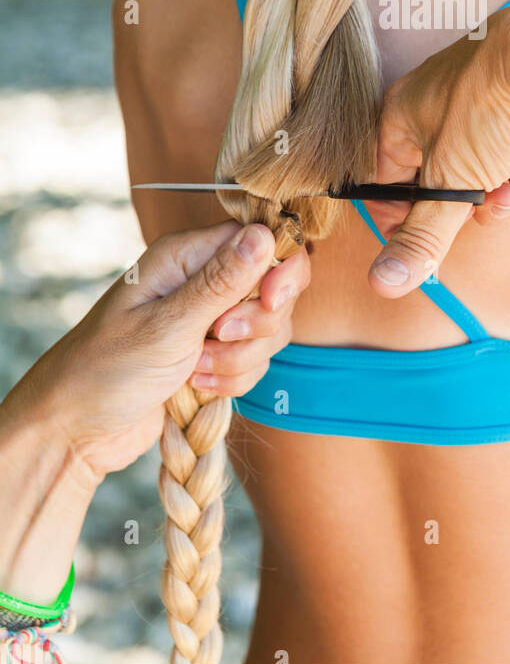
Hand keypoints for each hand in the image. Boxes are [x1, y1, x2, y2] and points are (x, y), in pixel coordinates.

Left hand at [17, 222, 309, 481]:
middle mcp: (201, 281)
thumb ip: (221, 281)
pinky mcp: (213, 355)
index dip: (278, 270)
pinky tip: (196, 386)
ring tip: (196, 370)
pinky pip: (253, 361)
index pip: (261, 240)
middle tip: (217, 339)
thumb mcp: (167, 325)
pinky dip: (234, 379)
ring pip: (268, 329)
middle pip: (273, 286)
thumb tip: (264, 233)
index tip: (270, 301)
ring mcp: (209, 320)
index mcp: (186, 256)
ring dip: (242, 358)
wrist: (76, 430)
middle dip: (258, 324)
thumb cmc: (106, 369)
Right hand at [366, 0, 509, 294]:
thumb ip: (421, 236)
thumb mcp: (451, 182)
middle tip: (488, 206)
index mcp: (399, 114)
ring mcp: (477, 97)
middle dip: (468, 203)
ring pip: (481, 166)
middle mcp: (433, 102)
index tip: (428, 241)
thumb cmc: (488, 104)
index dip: (406, 218)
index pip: (384, 181)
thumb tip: (383, 284)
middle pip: (439, 178)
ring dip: (501, 187)